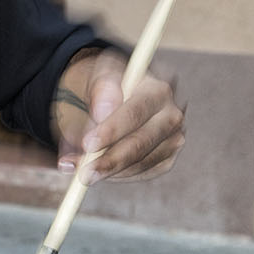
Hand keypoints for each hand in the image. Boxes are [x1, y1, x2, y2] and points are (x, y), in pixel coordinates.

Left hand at [53, 49, 185, 182]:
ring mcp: (172, 140)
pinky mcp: (166, 159)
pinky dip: (117, 176)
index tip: (87, 144)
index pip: (136, 113)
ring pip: (140, 163)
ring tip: (81, 171)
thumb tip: (102, 113)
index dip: (111, 130)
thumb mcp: (98, 78)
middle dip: (109, 161)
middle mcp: (171, 116)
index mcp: (158, 90)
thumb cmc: (105, 87)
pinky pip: (141, 174)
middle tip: (83, 173)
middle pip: (141, 143)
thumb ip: (100, 90)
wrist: (112, 99)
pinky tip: (99, 170)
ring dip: (109, 171)